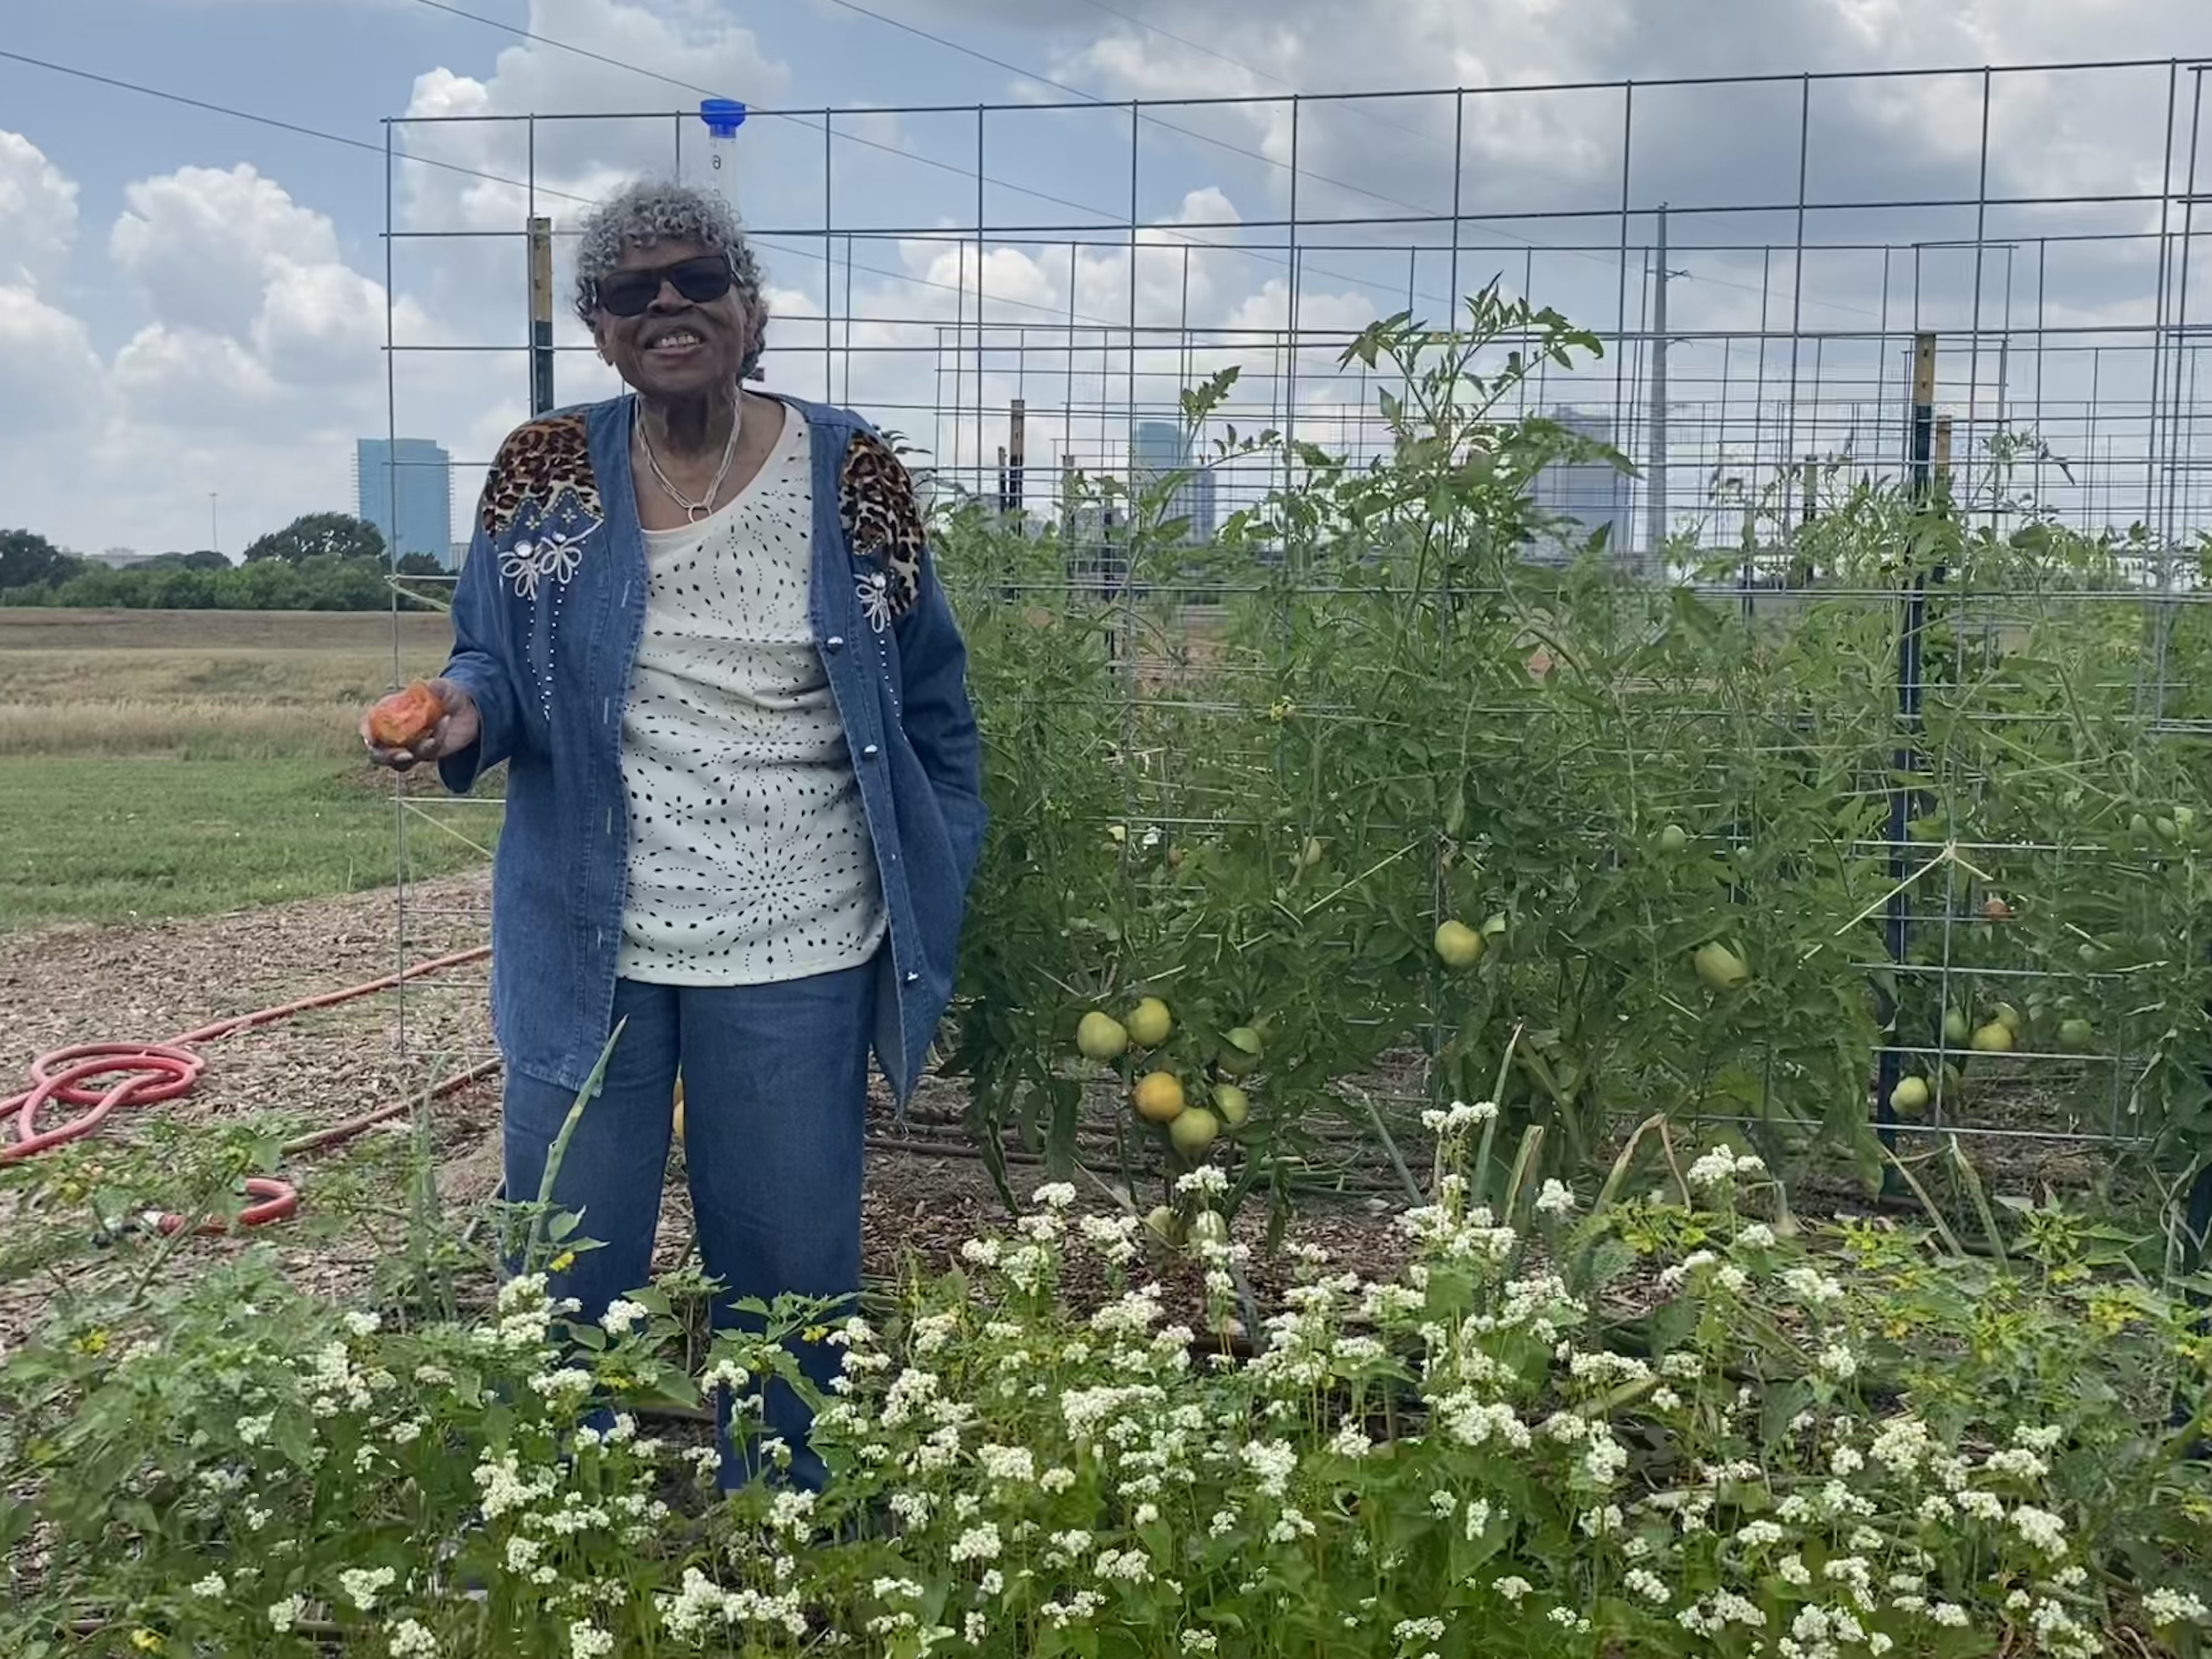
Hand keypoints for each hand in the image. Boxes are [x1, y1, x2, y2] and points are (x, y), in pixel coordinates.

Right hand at [361, 677, 479, 771]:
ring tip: (431, 739)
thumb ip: (431, 687)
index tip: (372, 738)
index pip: (367, 726)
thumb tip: (421, 687)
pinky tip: (443, 724)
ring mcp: (409, 747)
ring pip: (399, 763)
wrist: (469, 707)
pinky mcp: (426, 755)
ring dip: (413, 754)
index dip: (366, 733)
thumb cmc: (446, 693)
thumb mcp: (441, 686)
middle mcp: (394, 733)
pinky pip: (426, 755)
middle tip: (405, 753)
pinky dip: (434, 743)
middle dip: (387, 757)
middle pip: (378, 754)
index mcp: (387, 713)